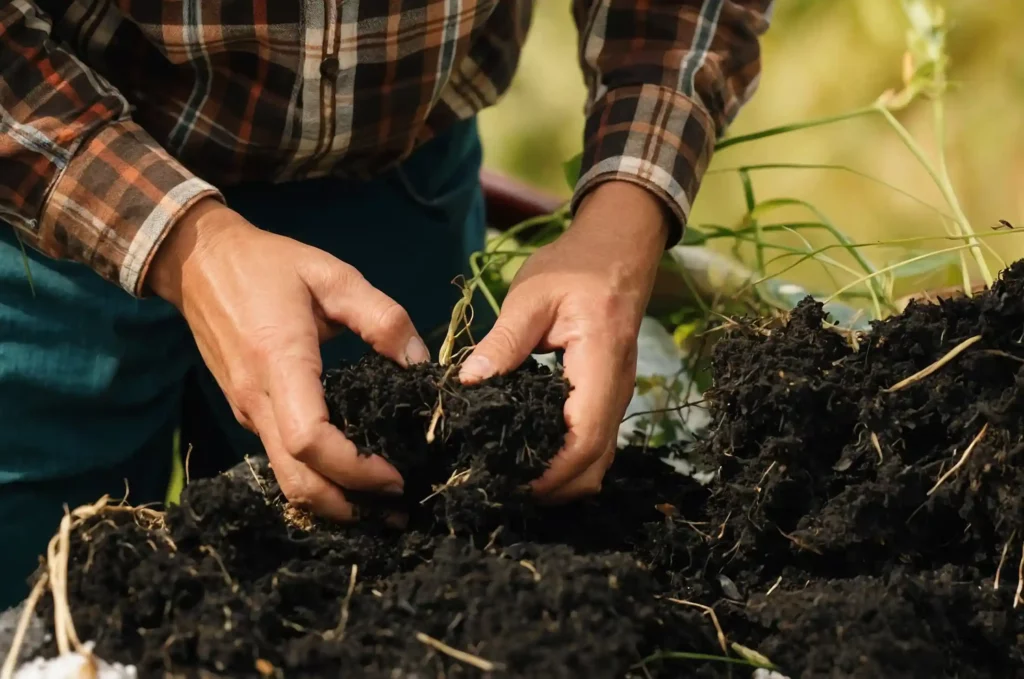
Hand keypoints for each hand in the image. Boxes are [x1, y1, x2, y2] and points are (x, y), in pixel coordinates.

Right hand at [148, 198, 429, 520]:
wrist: (198, 261)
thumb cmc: (269, 264)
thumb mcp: (333, 276)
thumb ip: (382, 318)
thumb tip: (422, 364)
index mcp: (280, 363)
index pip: (310, 440)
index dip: (354, 469)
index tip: (396, 476)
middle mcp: (257, 399)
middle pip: (296, 480)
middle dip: (348, 506)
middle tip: (398, 511)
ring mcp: (246, 410)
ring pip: (285, 478)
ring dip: (331, 500)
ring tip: (380, 504)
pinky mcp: (246, 411)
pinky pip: (280, 459)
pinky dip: (315, 478)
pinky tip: (349, 474)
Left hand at [459, 182, 668, 501]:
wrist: (616, 251)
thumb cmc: (575, 267)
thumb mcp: (531, 296)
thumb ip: (502, 342)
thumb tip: (466, 384)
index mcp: (601, 364)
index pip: (585, 439)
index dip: (550, 472)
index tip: (507, 480)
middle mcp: (617, 391)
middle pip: (594, 465)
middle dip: (552, 487)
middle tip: (499, 486)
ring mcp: (617, 398)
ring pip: (597, 463)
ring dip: (560, 479)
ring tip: (510, 476)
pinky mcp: (608, 399)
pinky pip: (593, 445)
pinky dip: (566, 462)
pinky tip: (529, 454)